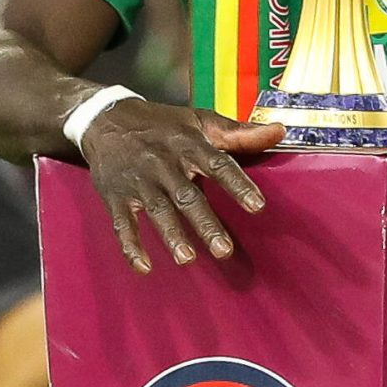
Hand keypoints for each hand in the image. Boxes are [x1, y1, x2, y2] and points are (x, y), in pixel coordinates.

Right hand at [81, 101, 281, 272]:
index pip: (218, 165)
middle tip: (224, 251)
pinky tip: (144, 267)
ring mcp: (139, 182)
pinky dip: (131, 246)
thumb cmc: (163, 124)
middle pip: (187, 196)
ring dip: (172, 236)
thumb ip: (239, 132)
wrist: (107, 119)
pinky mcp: (116, 196)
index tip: (258, 206)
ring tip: (187, 259)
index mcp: (189, 145)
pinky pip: (123, 224)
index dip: (238, 185)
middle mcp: (164, 164)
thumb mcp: (199, 121)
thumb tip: (280, 131)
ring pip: (158, 211)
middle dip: (205, 224)